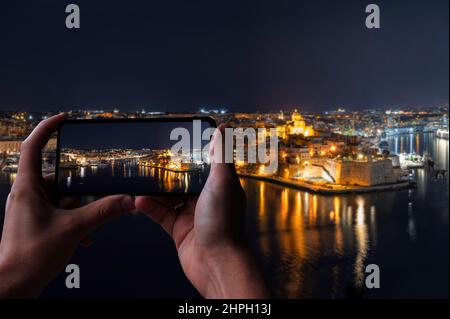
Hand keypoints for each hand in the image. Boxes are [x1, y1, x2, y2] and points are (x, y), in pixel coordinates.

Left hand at [0, 114, 134, 297]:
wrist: (13, 287)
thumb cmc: (29, 257)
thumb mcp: (73, 229)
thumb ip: (103, 211)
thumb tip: (127, 200)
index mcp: (27, 188)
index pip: (33, 147)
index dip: (47, 129)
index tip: (63, 119)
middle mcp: (27, 195)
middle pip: (58, 177)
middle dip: (79, 189)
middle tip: (95, 191)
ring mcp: (31, 209)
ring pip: (62, 198)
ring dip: (79, 210)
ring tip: (87, 227)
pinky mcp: (37, 222)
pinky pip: (60, 213)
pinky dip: (74, 221)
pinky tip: (84, 237)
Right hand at [135, 125, 270, 297]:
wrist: (215, 263)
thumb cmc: (223, 223)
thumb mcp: (222, 182)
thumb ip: (220, 156)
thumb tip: (222, 129)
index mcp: (219, 187)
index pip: (204, 165)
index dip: (191, 154)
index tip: (175, 143)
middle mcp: (206, 200)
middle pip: (183, 180)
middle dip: (167, 172)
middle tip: (150, 160)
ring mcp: (192, 215)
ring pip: (169, 197)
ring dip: (154, 190)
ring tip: (139, 180)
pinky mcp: (179, 230)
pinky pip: (161, 214)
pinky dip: (149, 207)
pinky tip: (138, 200)